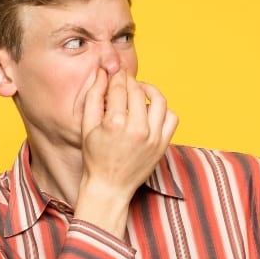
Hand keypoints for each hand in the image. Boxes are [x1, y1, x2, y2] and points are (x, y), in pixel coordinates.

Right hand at [74, 69, 177, 237]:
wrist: (110, 186)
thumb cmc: (95, 157)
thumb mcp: (87, 126)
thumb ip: (94, 97)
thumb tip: (101, 73)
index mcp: (115, 123)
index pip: (120, 88)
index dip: (117, 77)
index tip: (116, 72)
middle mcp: (137, 129)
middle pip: (138, 92)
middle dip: (131, 81)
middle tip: (126, 79)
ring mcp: (153, 137)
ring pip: (159, 101)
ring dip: (151, 91)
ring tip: (141, 90)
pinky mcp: (163, 145)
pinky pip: (172, 118)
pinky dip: (164, 109)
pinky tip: (152, 109)